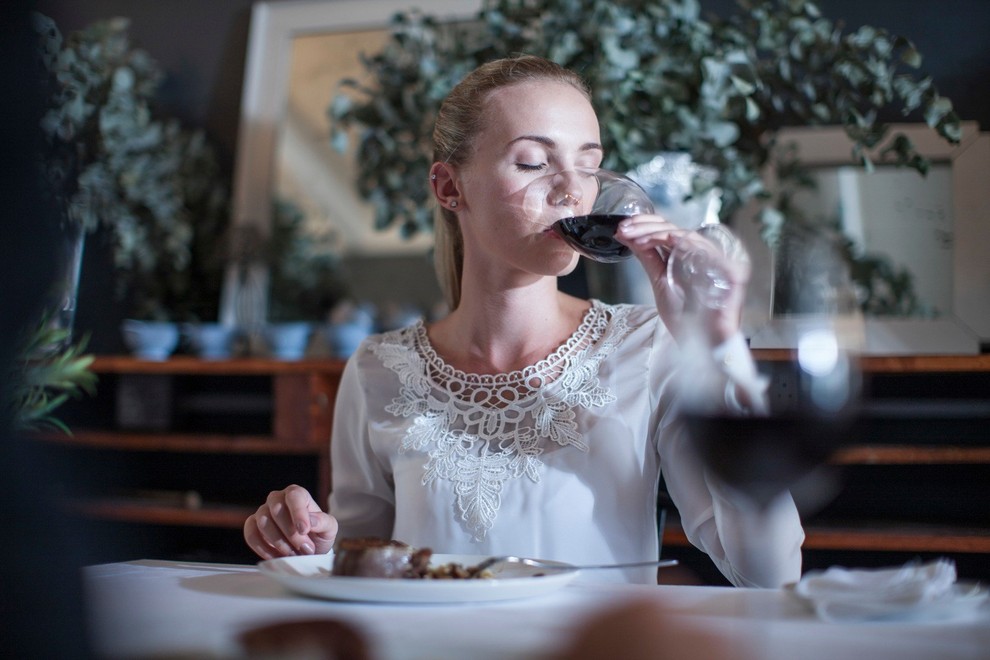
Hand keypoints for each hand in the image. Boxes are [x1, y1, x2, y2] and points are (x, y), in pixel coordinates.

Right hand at [243, 484, 337, 559]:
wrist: (306, 550)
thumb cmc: (318, 535)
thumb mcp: (329, 528)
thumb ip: (324, 522)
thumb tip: (311, 521)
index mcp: (297, 494)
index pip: (294, 496)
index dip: (298, 513)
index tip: (304, 530)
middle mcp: (277, 499)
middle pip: (277, 510)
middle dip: (291, 534)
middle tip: (304, 549)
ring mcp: (263, 511)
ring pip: (263, 523)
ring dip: (279, 543)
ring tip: (293, 554)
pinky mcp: (252, 526)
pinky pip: (250, 534)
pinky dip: (262, 548)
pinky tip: (276, 556)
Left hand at [616, 215, 748, 345]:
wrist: (702, 344)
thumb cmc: (685, 318)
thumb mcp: (660, 283)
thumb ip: (649, 258)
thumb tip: (629, 238)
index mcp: (688, 257)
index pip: (667, 231)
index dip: (644, 226)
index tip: (621, 229)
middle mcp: (703, 255)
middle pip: (675, 229)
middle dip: (646, 227)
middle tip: (625, 229)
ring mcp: (718, 261)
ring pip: (688, 236)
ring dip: (660, 234)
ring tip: (639, 237)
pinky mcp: (729, 271)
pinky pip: (709, 251)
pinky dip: (688, 242)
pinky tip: (669, 239)